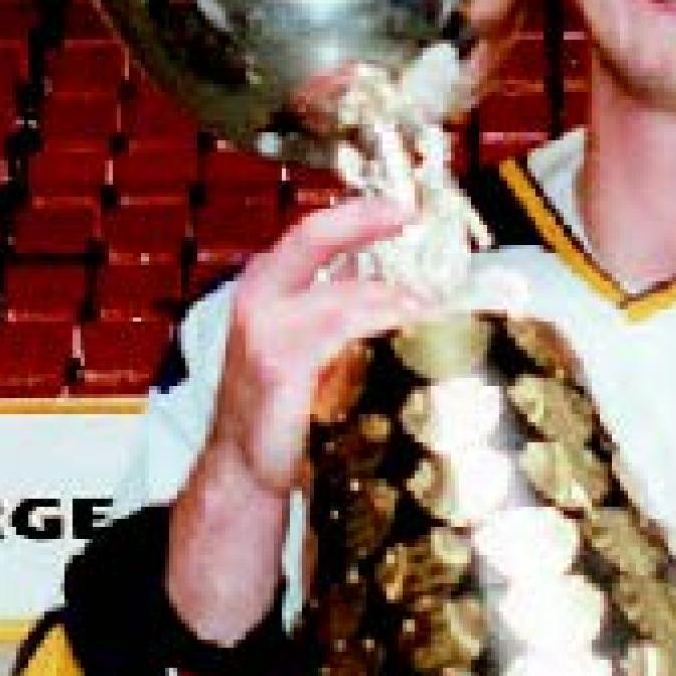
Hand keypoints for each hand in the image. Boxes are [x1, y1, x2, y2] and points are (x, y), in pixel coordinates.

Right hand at [205, 197, 428, 495]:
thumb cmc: (278, 404)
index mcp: (267, 286)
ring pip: (342, 293)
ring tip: (433, 298)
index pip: (315, 232)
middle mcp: (261, 299)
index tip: (406, 209)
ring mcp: (267, 332)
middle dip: (367, 222)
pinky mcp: (280, 368)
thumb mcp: (300, 336)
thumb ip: (335, 300)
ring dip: (394, 293)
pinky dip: (380, 327)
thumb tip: (390, 273)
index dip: (361, 214)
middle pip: (314, 237)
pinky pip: (341, 334)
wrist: (242, 467)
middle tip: (412, 219)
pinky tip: (409, 330)